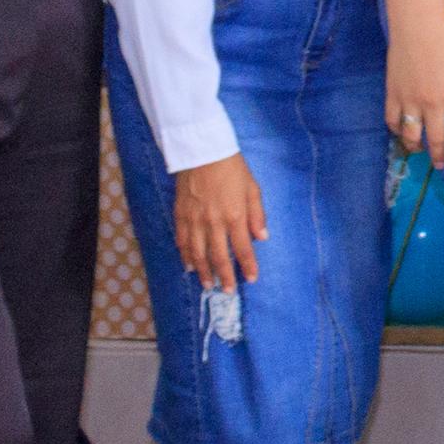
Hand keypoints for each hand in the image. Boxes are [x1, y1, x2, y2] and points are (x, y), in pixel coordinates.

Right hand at [169, 152, 267, 293]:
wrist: (202, 152)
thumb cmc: (232, 169)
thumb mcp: (253, 189)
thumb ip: (257, 215)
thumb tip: (262, 238)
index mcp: (235, 216)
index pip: (243, 249)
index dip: (247, 266)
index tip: (251, 279)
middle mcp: (214, 222)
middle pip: (219, 257)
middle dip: (224, 276)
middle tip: (227, 291)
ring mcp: (195, 220)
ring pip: (198, 254)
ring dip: (204, 272)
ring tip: (208, 284)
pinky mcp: (180, 216)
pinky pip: (183, 242)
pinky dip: (186, 256)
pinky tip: (189, 265)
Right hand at [389, 12, 443, 171]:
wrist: (418, 23)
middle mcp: (433, 103)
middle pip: (436, 138)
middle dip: (440, 156)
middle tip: (442, 165)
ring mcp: (410, 99)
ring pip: (412, 135)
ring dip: (417, 147)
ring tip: (422, 151)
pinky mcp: (393, 93)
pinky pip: (392, 121)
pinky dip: (397, 131)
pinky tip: (404, 132)